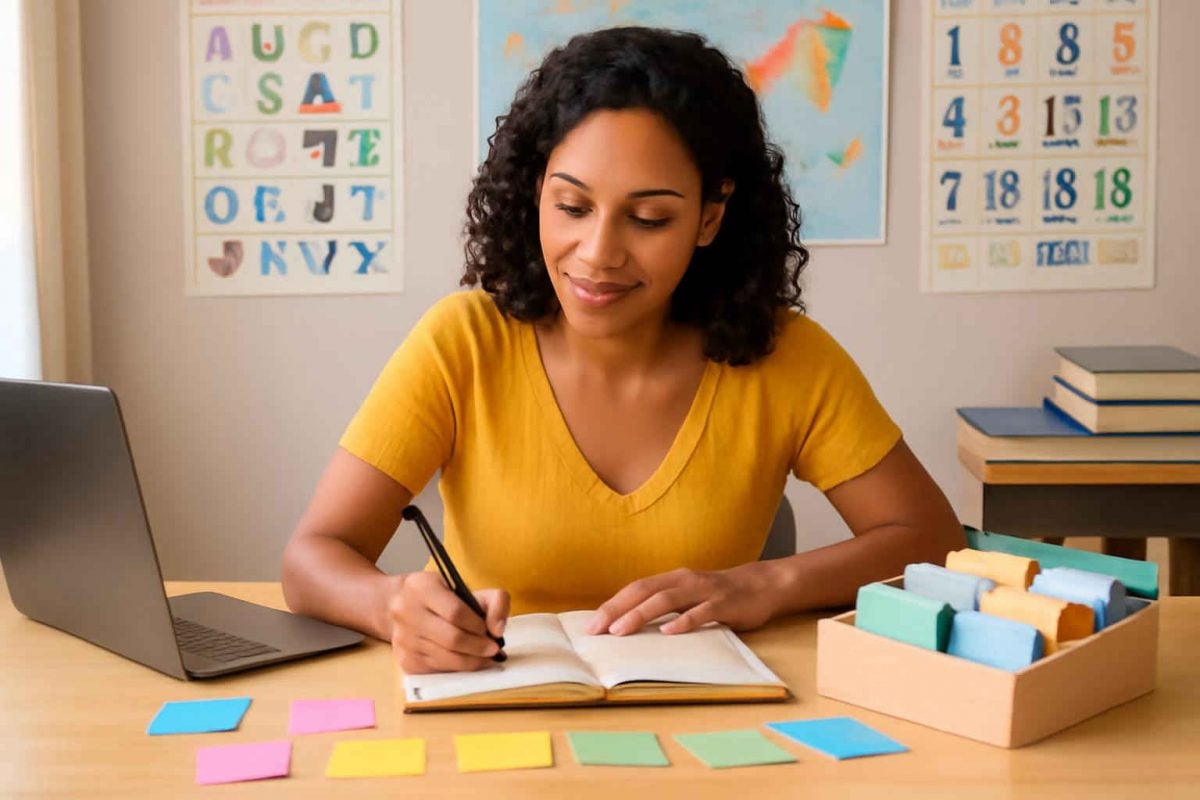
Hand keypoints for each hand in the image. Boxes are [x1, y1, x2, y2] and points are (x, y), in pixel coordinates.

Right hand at [387, 571, 509, 673]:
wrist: (400, 605)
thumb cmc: (440, 596)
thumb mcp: (467, 587)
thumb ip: (494, 601)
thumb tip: (498, 630)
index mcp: (421, 588)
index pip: (455, 612)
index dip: (477, 625)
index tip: (490, 631)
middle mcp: (406, 612)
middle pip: (451, 638)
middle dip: (478, 647)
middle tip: (493, 650)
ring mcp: (403, 638)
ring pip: (446, 657)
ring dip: (471, 661)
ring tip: (485, 657)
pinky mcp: (405, 659)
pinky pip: (438, 669)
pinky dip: (457, 668)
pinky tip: (467, 661)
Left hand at [585, 563, 778, 636]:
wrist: (763, 584)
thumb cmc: (719, 595)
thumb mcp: (689, 596)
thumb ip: (665, 606)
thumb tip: (630, 626)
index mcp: (672, 580)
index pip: (635, 589)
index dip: (612, 605)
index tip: (590, 626)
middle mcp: (684, 581)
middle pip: (644, 591)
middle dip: (617, 610)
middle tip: (596, 630)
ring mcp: (704, 591)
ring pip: (667, 600)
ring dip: (641, 614)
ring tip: (621, 630)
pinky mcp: (725, 603)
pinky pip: (702, 612)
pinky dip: (684, 621)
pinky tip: (669, 631)